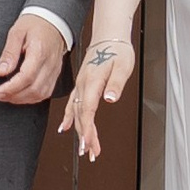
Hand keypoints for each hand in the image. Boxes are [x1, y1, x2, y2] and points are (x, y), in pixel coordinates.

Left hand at [0, 12, 66, 106]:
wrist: (53, 21)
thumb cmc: (35, 24)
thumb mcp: (16, 32)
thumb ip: (9, 53)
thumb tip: (1, 72)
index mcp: (40, 52)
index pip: (26, 77)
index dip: (10, 88)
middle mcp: (50, 64)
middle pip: (34, 90)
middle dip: (13, 97)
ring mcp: (54, 71)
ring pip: (40, 94)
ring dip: (22, 99)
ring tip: (6, 95)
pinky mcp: (55, 74)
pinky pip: (46, 92)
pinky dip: (31, 97)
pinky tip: (20, 94)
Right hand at [59, 30, 136, 161]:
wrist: (108, 36)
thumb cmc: (117, 50)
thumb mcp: (122, 66)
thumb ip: (116, 84)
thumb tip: (110, 98)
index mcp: (93, 81)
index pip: (88, 110)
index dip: (87, 129)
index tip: (88, 143)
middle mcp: (83, 85)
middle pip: (81, 115)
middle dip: (84, 136)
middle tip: (90, 153)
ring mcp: (81, 86)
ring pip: (77, 113)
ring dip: (80, 131)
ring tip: (85, 148)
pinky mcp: (82, 85)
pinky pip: (72, 105)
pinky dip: (69, 118)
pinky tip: (66, 128)